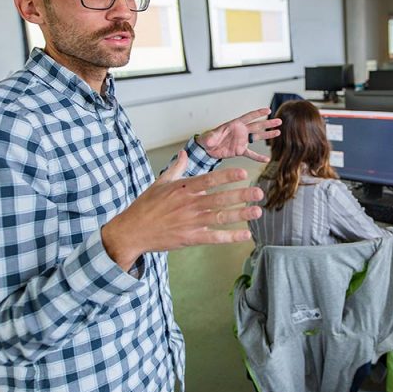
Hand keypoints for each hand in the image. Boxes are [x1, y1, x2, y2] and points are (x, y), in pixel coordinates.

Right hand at [101, 150, 263, 270]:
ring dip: (240, 214)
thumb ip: (176, 168)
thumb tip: (183, 153)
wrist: (132, 231)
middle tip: (259, 192)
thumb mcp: (160, 183)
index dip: (227, 176)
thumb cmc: (146, 206)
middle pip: (219, 199)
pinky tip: (245, 234)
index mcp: (183, 189)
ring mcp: (191, 222)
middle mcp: (189, 205)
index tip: (243, 173)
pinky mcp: (190, 238)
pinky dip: (230, 236)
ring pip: (220, 217)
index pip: (209, 180)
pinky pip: (214, 237)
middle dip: (241, 195)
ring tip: (257, 211)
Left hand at [197, 108, 282, 161]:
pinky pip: (251, 154)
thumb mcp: (208, 137)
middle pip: (257, 126)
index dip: (258, 113)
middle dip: (268, 123)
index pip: (248, 117)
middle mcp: (240, 131)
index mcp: (234, 124)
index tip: (268, 110)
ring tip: (278, 132)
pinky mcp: (240, 150)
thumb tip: (211, 139)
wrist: (206, 150)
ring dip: (267, 135)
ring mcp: (241, 141)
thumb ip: (211, 137)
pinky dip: (258, 156)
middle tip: (279, 121)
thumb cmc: (206, 140)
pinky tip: (266, 159)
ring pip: (257, 137)